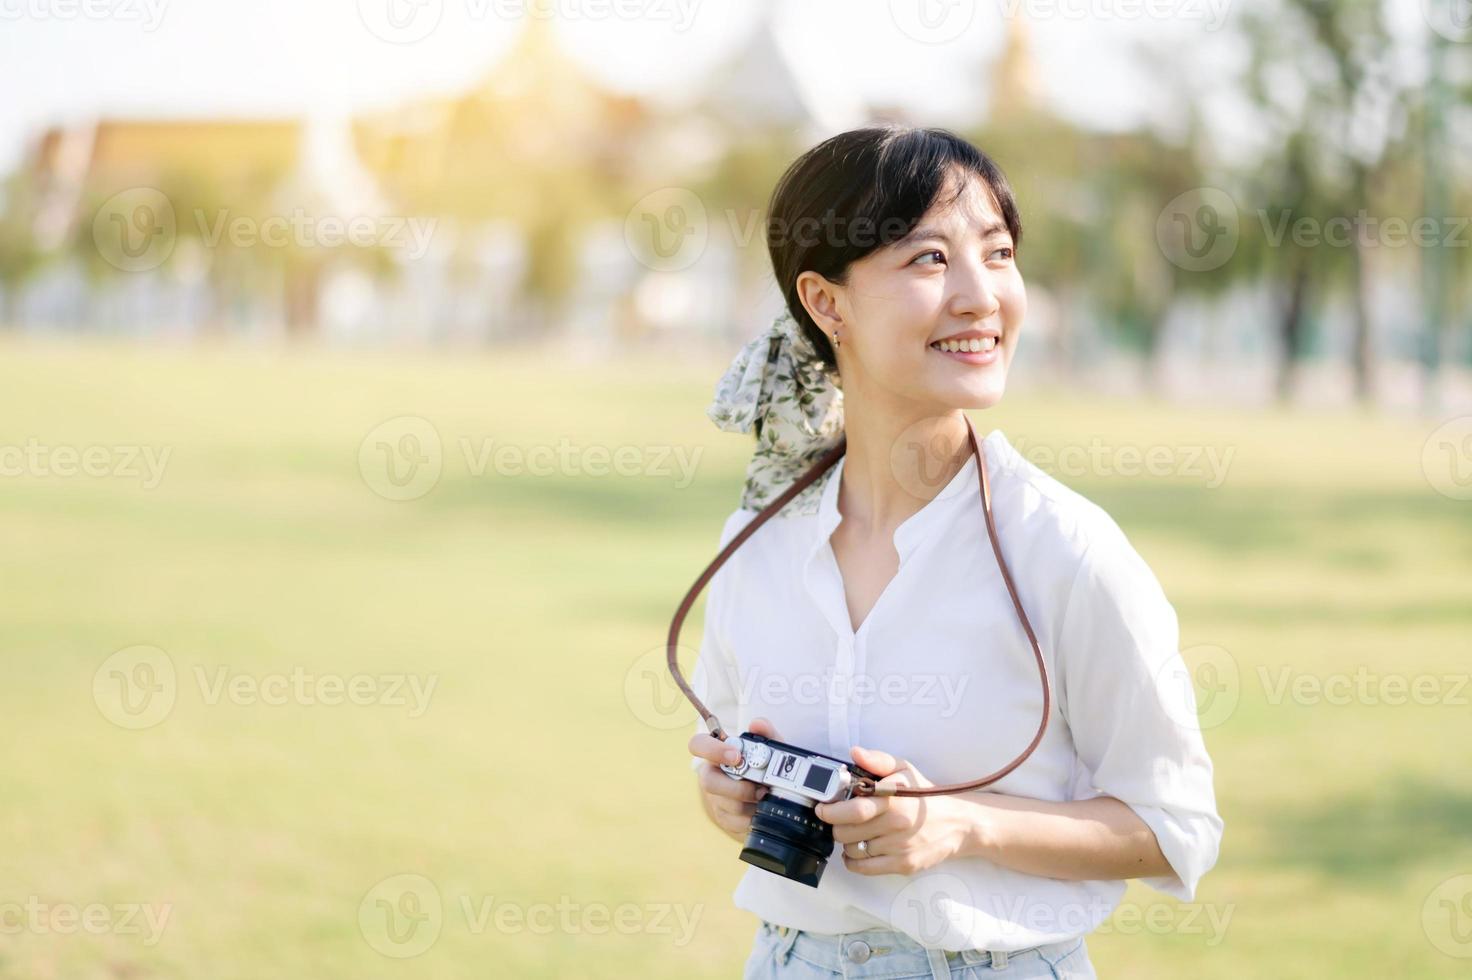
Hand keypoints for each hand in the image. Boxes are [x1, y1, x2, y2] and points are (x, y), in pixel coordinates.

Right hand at [688, 717, 781, 841]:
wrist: (769, 796)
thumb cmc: (765, 768)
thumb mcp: (771, 750)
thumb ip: (767, 734)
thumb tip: (757, 724)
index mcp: (718, 753)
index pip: (698, 744)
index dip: (713, 750)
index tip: (737, 756)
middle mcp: (711, 775)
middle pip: (708, 782)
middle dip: (737, 787)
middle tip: (761, 788)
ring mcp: (715, 798)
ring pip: (726, 804)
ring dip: (750, 803)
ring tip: (767, 798)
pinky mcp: (724, 818)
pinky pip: (734, 822)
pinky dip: (752, 818)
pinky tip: (762, 811)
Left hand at [814, 745, 970, 876]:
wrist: (959, 823)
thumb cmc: (927, 796)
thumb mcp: (905, 769)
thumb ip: (878, 761)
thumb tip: (855, 752)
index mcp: (894, 800)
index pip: (853, 810)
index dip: (830, 811)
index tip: (823, 808)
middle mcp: (896, 826)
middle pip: (846, 833)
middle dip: (836, 825)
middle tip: (840, 819)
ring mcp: (899, 848)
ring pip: (852, 850)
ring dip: (846, 842)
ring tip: (854, 832)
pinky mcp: (903, 865)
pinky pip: (865, 868)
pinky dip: (853, 860)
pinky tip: (858, 849)